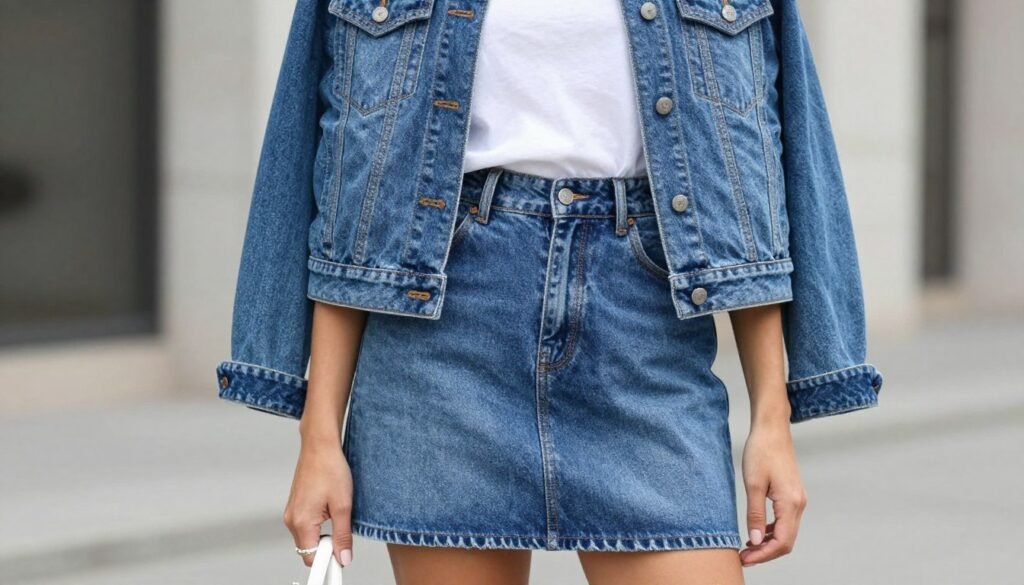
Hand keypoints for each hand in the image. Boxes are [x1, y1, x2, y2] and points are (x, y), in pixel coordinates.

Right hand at [283, 436, 354, 567]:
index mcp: (301, 522)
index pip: (311, 558)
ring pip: (308, 536)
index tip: (342, 554)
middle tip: (343, 527)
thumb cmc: (330, 468)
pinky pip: (306, 525)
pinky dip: (319, 523)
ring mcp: (292, 512)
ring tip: (337, 511)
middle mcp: (291, 519)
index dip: (328, 559)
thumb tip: (343, 558)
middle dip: (327, 545)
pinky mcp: (295, 505)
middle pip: (309, 549)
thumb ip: (342, 536)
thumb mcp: (343, 505)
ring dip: (324, 532)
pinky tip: (330, 506)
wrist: (320, 445)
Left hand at [739, 420, 806, 565]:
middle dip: (765, 553)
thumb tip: (755, 541)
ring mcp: (797, 499)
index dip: (763, 555)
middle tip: (743, 558)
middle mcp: (799, 503)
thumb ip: (754, 514)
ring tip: (747, 548)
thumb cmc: (761, 451)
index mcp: (790, 503)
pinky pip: (785, 521)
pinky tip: (756, 532)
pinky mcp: (792, 494)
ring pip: (786, 532)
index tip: (745, 559)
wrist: (772, 429)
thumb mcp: (753, 484)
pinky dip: (771, 531)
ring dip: (768, 543)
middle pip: (786, 541)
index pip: (782, 541)